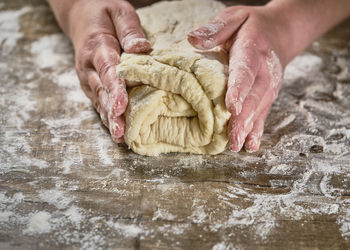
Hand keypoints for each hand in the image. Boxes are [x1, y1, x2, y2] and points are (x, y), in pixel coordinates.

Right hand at [67, 0, 150, 141]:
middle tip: (122, 133)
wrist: (80, 15)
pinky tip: (115, 130)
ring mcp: (88, 77)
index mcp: (97, 47)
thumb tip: (142, 48)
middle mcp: (89, 66)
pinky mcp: (90, 83)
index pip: (108, 71)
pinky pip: (98, 101)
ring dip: (109, 120)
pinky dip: (106, 116)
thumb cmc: (103, 12)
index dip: (115, 90)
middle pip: (102, 92)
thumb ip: (129, 29)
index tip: (122, 106)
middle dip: (113, 113)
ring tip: (120, 138)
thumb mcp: (119, 11)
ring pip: (99, 101)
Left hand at [188, 5, 285, 151]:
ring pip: (259, 109)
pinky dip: (257, 130)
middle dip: (243, 118)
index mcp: (253, 49)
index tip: (231, 106)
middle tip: (232, 137)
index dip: (239, 89)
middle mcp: (264, 71)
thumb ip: (215, 29)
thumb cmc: (251, 26)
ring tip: (237, 145)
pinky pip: (263, 113)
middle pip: (254, 96)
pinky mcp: (268, 95)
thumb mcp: (234, 17)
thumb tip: (192, 39)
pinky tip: (251, 145)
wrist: (281, 32)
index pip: (245, 71)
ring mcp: (268, 85)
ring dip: (248, 128)